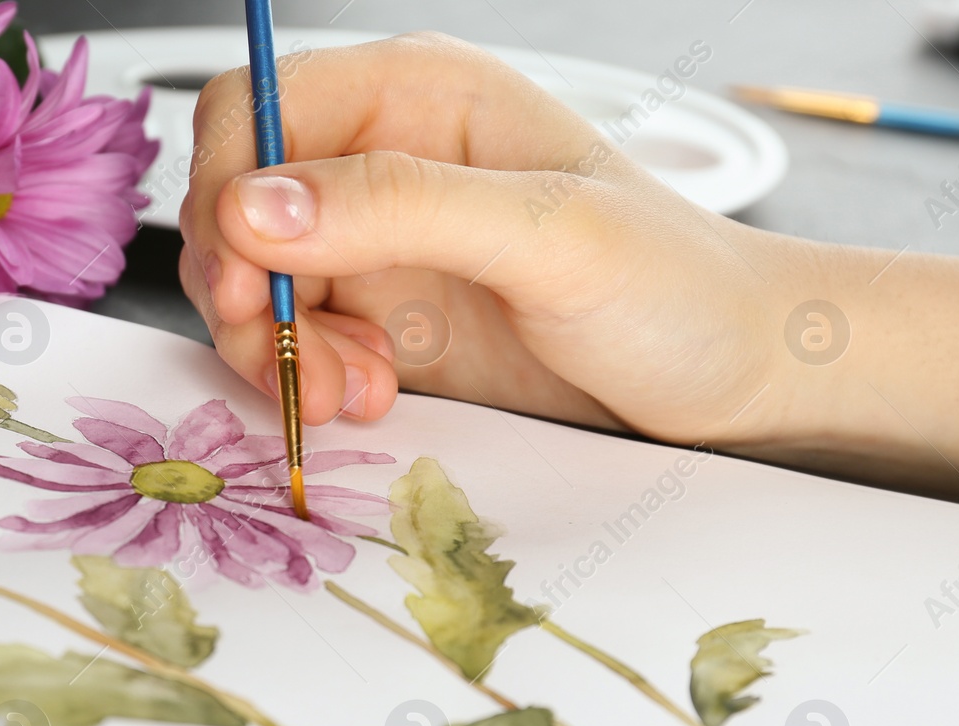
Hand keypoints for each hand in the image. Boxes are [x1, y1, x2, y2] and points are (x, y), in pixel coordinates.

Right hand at [178, 33, 793, 445]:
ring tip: (354, 387)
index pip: (258, 110)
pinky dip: (310, 377)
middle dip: (247, 290)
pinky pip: (298, 342)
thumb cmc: (675, 285)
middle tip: (290, 355)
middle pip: (237, 204)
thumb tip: (254, 205)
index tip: (246, 281)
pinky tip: (371, 394)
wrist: (731, 376)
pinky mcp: (386, 318)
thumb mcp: (546, 235)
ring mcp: (382, 244)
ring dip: (279, 349)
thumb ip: (399, 206)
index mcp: (418, 97)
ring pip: (256, 283)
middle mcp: (386, 163)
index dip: (227, 192)